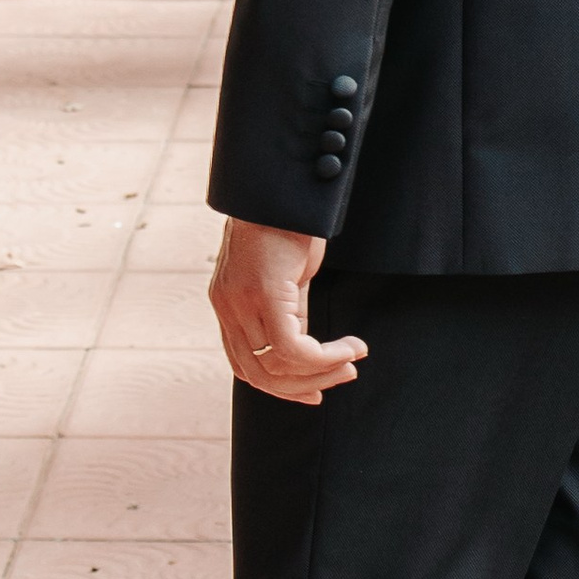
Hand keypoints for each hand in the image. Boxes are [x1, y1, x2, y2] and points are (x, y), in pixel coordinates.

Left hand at [208, 220, 367, 404]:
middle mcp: (227, 308)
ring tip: (352, 362)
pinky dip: (324, 356)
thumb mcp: (284, 276)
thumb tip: (304, 341)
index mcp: (227, 305)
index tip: (315, 391)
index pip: (245, 366)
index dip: (280, 387)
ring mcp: (241, 302)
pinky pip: (292, 348)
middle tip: (342, 377)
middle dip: (303, 386)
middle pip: (257, 375)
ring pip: (277, 366)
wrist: (282, 187)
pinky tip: (350, 346)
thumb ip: (285, 309)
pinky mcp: (263, 293)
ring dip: (321, 371)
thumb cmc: (287, 224)